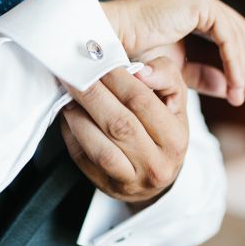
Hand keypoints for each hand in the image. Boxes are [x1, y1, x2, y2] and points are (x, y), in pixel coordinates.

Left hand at [60, 57, 187, 206]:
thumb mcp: (175, 100)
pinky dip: (71, 133)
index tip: (98, 60)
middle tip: (74, 72)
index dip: (116, 78)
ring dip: (78, 115)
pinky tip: (68, 113)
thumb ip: (165, 76)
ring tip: (69, 92)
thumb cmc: (163, 129)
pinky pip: (82, 158)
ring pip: (98, 147)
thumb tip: (140, 70)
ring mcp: (129, 180)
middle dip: (92, 93)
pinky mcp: (105, 185)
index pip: (142, 101)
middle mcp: (155, 164)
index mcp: (175, 139)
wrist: (156, 174)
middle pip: (118, 124)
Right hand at [102, 0, 244, 105]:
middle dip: (243, 64)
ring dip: (240, 66)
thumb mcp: (173, 68)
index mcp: (189, 8)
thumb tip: (229, 88)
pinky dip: (233, 60)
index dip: (235, 60)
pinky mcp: (198, 1)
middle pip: (235, 31)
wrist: (108, 39)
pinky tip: (233, 82)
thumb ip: (201, 75)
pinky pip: (226, 34)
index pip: (225, 33)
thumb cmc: (130, 52)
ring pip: (234, 33)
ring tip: (240, 94)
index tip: (239, 88)